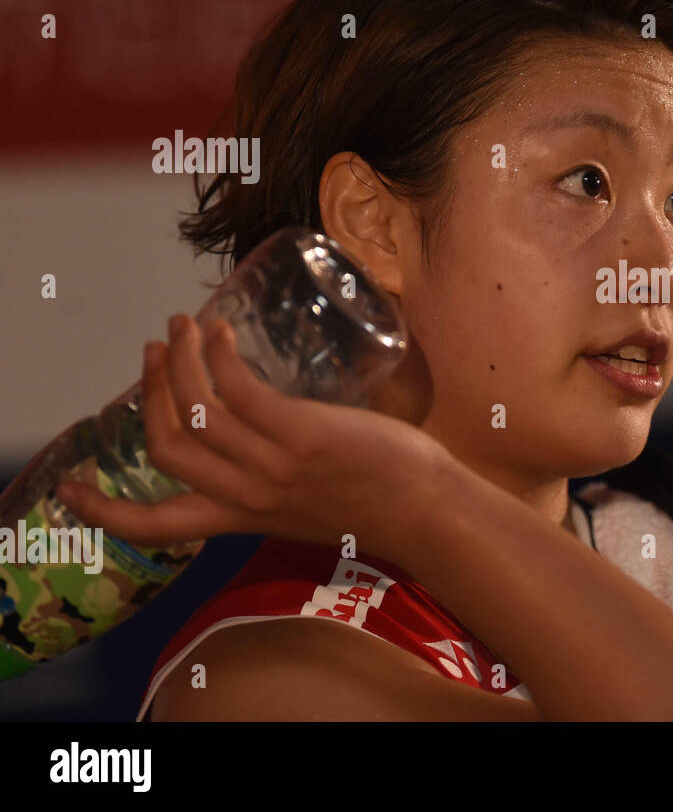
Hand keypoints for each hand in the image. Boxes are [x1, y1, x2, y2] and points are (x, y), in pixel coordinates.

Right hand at [55, 313, 448, 557]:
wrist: (425, 510)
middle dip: (148, 391)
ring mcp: (271, 467)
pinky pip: (238, 390)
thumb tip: (259, 428)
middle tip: (154, 350)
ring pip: (195, 410)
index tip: (69, 489)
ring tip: (185, 326)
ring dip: (180, 359)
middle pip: (163, 445)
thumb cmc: (376, 499)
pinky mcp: (299, 437)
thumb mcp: (304, 503)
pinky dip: (219, 356)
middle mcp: (245, 496)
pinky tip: (223, 333)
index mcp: (239, 517)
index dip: (103, 512)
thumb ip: (271, 477)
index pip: (154, 525)